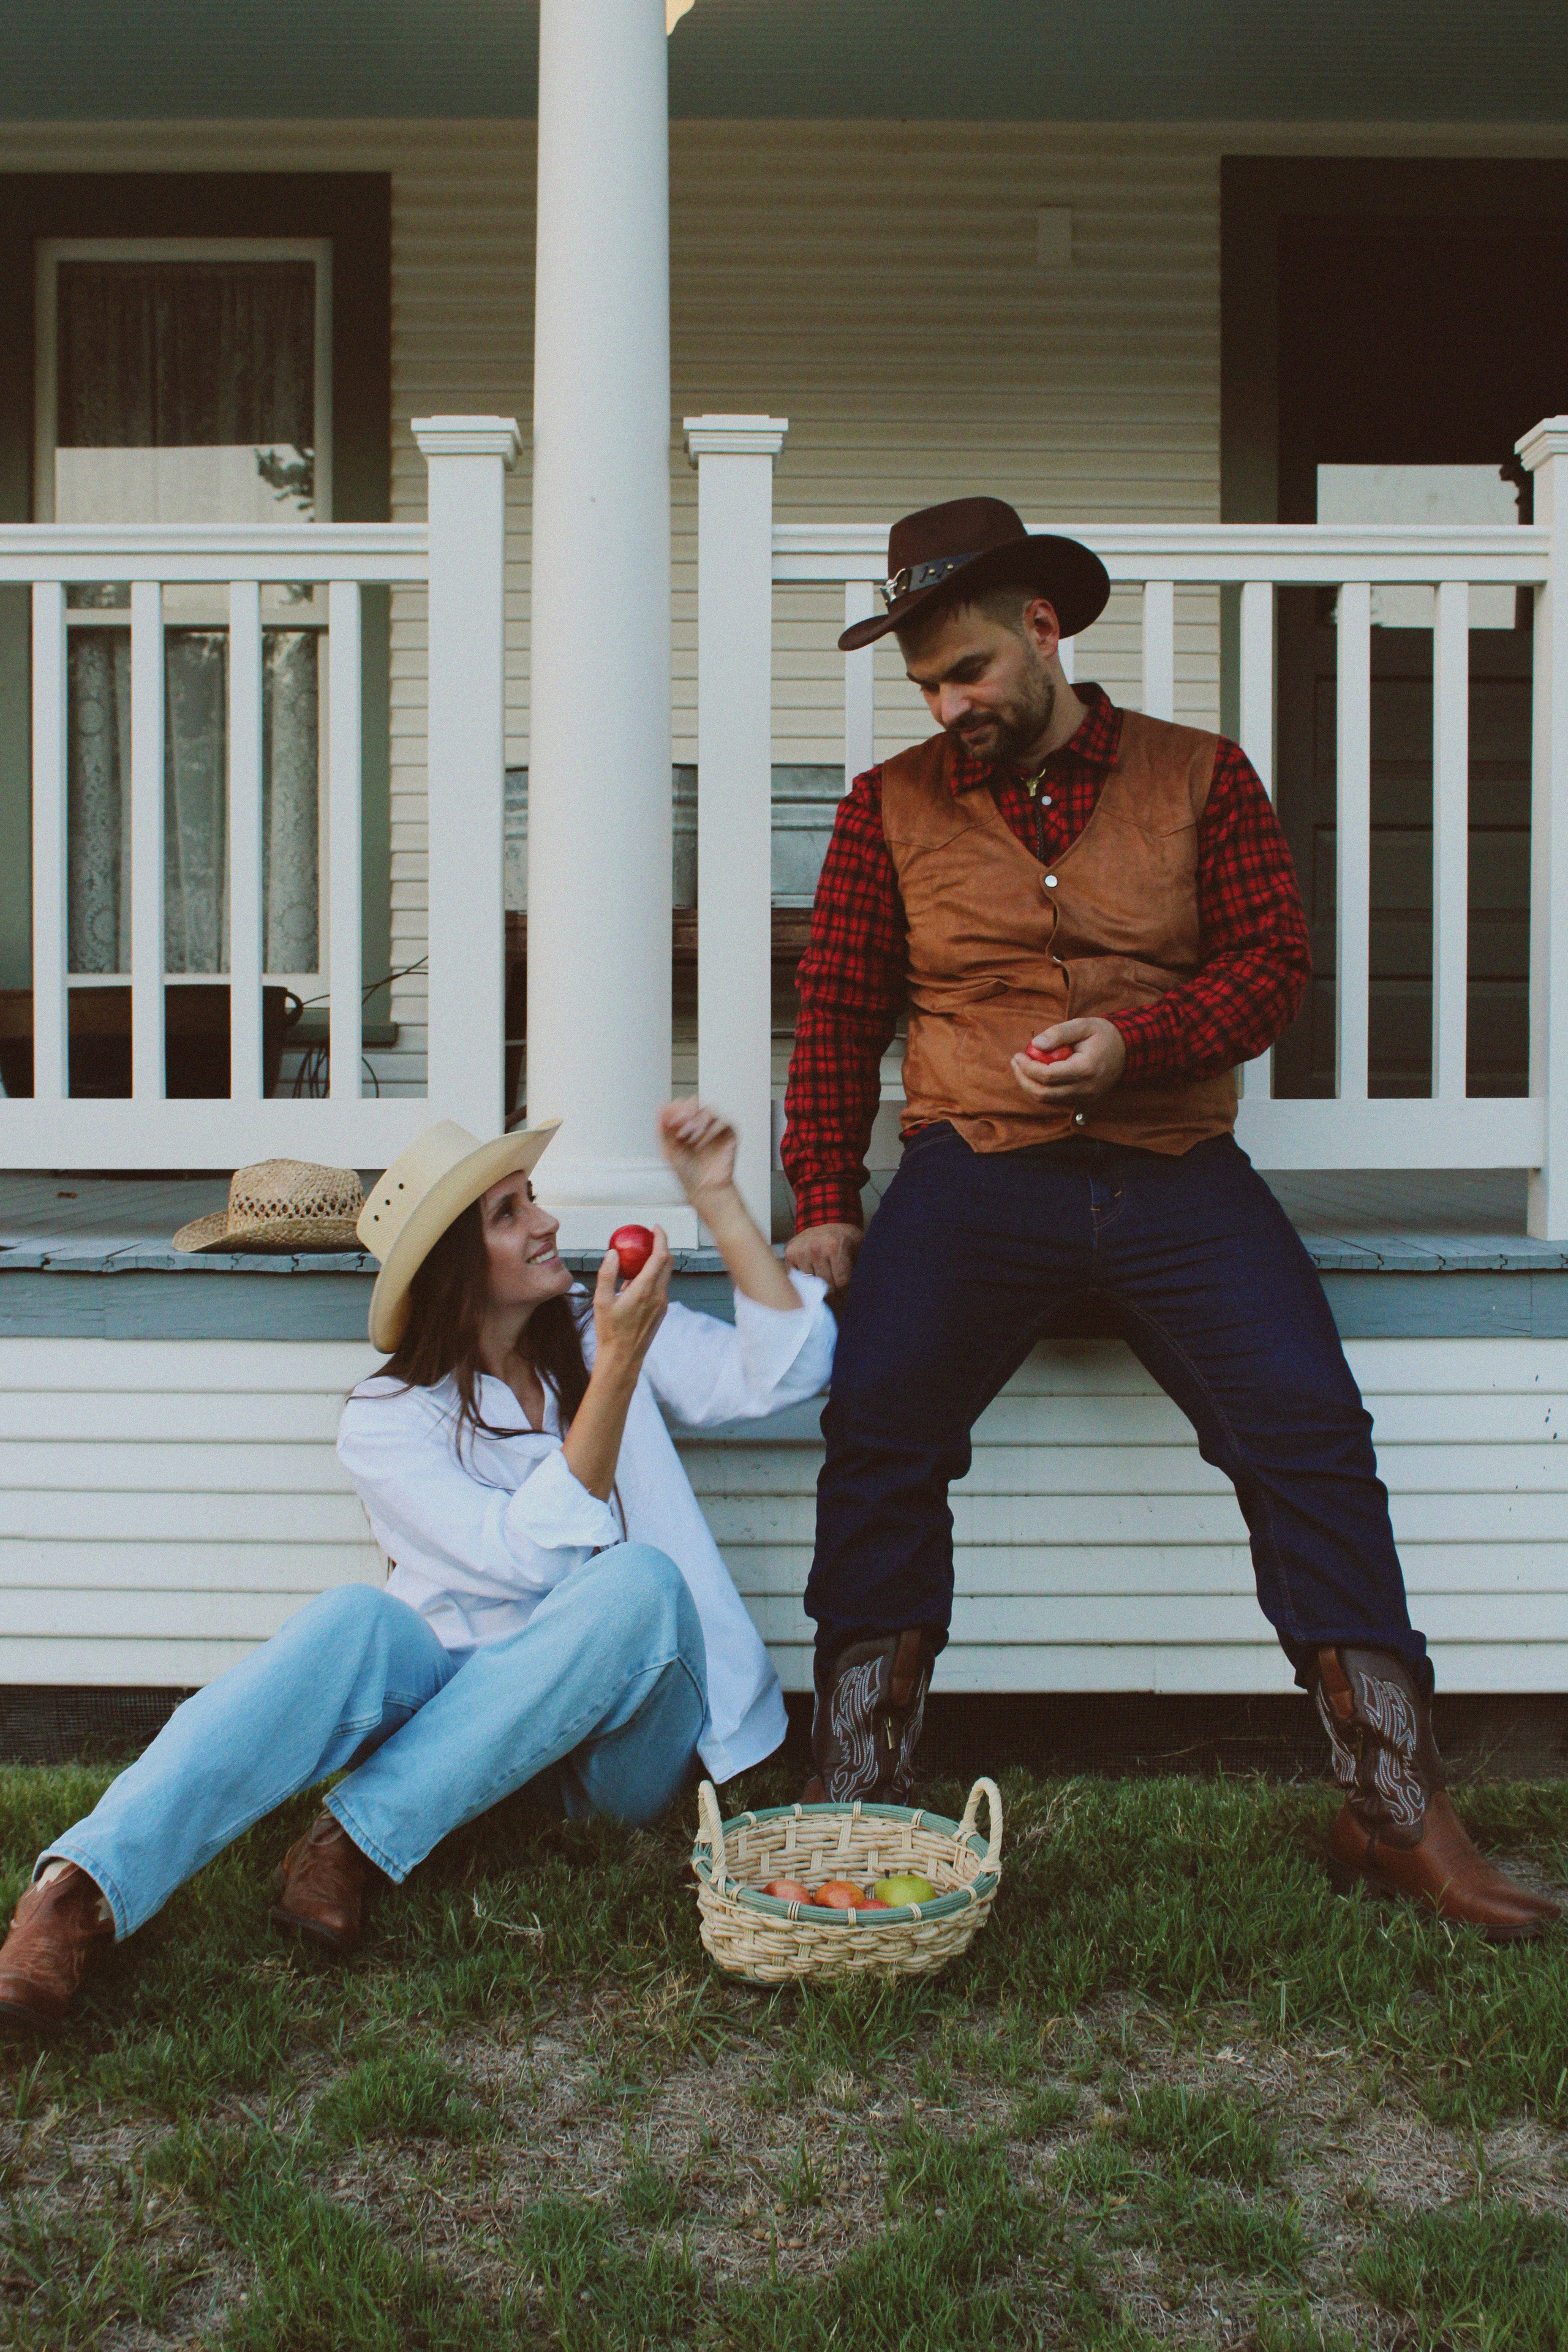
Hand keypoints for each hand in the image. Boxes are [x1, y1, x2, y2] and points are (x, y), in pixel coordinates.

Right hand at [592, 1224, 670, 1378]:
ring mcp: (662, 1304)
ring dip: (656, 1262)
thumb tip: (613, 1254)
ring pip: (665, 1275)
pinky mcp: (661, 1311)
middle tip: (648, 1238)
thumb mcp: (601, 1301)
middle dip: (661, 1246)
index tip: (655, 1228)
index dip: (661, 1238)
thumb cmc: (610, 1332)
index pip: (661, 1256)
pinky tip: (635, 1282)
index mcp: (645, 1290)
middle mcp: (658, 1295)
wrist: (623, 1358)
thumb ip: (607, 1274)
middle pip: (668, 1262)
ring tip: (637, 1259)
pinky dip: (653, 1277)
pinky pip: (660, 1287)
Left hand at [657, 1100, 737, 1210]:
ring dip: (698, 1121)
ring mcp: (714, 1128)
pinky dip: (712, 1130)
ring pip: (709, 1110)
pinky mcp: (728, 1134)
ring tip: (691, 1136)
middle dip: (686, 1111)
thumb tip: (661, 1110)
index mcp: (684, 1126)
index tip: (670, 1120)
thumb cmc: (688, 1173)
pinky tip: (703, 1142)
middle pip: (694, 1102)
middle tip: (681, 1124)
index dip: (675, 1109)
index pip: (680, 1106)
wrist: (704, 1188)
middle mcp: (699, 1125)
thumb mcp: (668, 1150)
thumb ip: (663, 1130)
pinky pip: (723, 1123)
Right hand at [785, 1221, 861, 1293]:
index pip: (841, 1283)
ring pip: (811, 1286)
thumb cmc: (845, 1237)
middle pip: (826, 1287)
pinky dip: (806, 1285)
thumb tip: (864, 1291)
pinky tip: (813, 1283)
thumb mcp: (860, 1247)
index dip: (847, 1295)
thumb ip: (862, 1267)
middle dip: (836, 1297)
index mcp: (834, 1247)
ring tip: (827, 1291)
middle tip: (840, 1301)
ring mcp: (800, 1252)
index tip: (850, 1300)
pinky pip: (797, 1279)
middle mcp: (815, 1249)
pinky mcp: (789, 1255)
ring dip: (820, 1291)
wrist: (826, 1218)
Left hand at [1011, 1016, 1126, 1105]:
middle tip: (1015, 1062)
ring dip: (1030, 1086)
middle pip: (1043, 1094)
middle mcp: (1085, 1089)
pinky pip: (1056, 1101)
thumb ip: (1059, 1033)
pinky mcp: (1083, 1101)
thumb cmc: (1104, 1035)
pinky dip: (1042, 1090)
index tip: (1018, 1054)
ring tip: (1021, 1067)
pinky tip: (1036, 1074)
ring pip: (1048, 1101)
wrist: (1129, 1051)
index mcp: (1085, 1069)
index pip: (1047, 1076)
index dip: (1027, 1067)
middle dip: (1023, 1079)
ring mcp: (1085, 1098)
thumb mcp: (1083, 1025)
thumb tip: (1035, 1044)